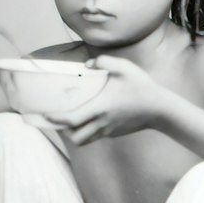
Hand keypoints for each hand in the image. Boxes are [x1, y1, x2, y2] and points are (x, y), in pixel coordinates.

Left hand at [47, 56, 169, 143]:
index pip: (71, 119)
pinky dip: (87, 131)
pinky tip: (88, 118)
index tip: (44, 114)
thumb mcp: (124, 67)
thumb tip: (87, 64)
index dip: (55, 119)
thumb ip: (103, 62)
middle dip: (62, 130)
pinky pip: (95, 136)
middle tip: (54, 119)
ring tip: (69, 120)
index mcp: (100, 107)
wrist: (159, 109)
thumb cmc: (141, 86)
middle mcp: (101, 122)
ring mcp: (108, 130)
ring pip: (84, 140)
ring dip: (74, 133)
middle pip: (74, 136)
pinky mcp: (114, 133)